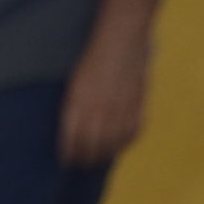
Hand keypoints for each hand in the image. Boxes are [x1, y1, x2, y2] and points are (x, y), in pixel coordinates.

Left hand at [59, 28, 151, 166]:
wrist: (119, 40)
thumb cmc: (92, 60)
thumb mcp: (76, 84)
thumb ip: (76, 109)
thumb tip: (74, 134)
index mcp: (78, 104)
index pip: (72, 140)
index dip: (69, 154)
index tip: (66, 161)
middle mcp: (98, 110)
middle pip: (91, 147)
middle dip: (85, 159)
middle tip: (82, 163)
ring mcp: (119, 109)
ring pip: (111, 145)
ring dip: (104, 155)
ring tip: (99, 158)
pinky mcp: (136, 105)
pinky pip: (132, 133)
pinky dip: (125, 143)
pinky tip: (120, 144)